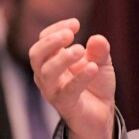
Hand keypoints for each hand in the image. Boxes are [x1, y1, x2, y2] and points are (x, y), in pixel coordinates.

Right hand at [29, 18, 116, 138]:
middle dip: (50, 42)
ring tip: (80, 50)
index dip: (56, 29)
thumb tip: (97, 38)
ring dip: (62, 58)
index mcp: (52, 60)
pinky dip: (79, 78)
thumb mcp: (102, 62)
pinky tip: (92, 68)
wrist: (102, 114)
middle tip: (70, 34)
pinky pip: (67, 91)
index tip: (75, 24)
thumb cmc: (96, 84)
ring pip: (46, 73)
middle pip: (36, 55)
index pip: (44, 40)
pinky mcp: (65, 105)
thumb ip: (99, 50)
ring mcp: (54, 90)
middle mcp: (47, 75)